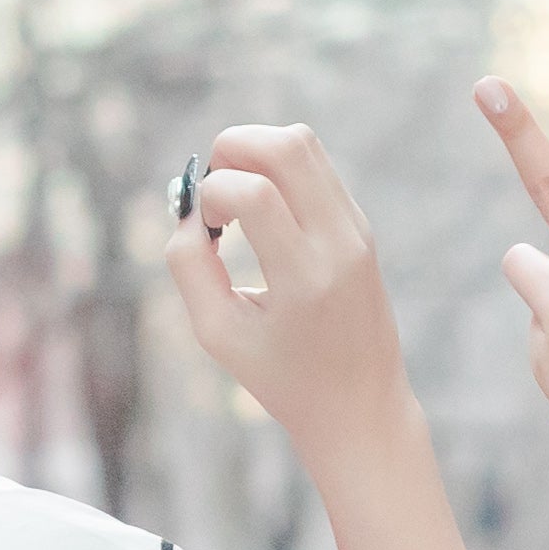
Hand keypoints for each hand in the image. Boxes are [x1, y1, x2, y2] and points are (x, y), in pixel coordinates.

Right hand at [167, 125, 474, 549]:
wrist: (360, 406)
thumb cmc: (282, 377)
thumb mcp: (218, 334)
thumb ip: (190, 267)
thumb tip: (186, 210)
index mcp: (304, 277)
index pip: (254, 192)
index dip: (210, 194)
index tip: (204, 230)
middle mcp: (339, 244)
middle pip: (287, 145)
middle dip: (232, 148)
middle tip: (214, 192)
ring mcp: (357, 231)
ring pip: (304, 143)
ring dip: (255, 152)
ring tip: (234, 198)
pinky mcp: (362, 227)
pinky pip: (317, 167)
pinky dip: (278, 170)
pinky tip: (260, 210)